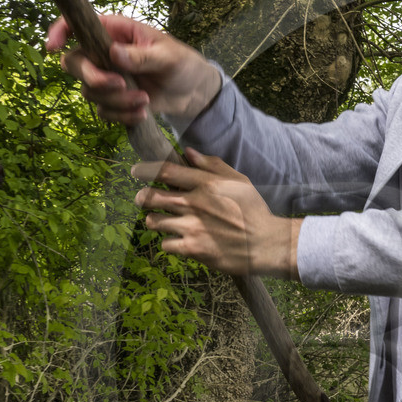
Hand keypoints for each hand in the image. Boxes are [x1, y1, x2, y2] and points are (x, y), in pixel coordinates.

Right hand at [45, 15, 220, 124]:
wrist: (193, 92)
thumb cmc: (182, 63)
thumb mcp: (169, 56)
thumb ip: (142, 56)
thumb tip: (114, 53)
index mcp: (114, 31)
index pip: (76, 24)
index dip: (59, 32)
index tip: (53, 46)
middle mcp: (103, 53)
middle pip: (74, 64)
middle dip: (95, 78)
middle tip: (121, 84)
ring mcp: (106, 77)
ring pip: (89, 91)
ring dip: (117, 100)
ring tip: (146, 99)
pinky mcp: (113, 100)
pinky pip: (103, 111)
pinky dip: (122, 115)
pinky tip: (143, 112)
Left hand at [132, 149, 299, 277]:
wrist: (266, 244)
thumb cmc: (253, 211)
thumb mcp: (239, 181)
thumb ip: (213, 165)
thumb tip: (188, 152)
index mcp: (206, 184)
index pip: (166, 171)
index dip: (145, 170)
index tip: (136, 171)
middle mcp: (195, 203)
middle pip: (151, 196)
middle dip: (141, 197)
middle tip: (142, 199)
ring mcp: (192, 227)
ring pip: (153, 221)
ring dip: (154, 220)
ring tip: (160, 221)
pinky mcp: (193, 249)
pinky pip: (165, 244)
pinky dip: (169, 242)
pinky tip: (177, 241)